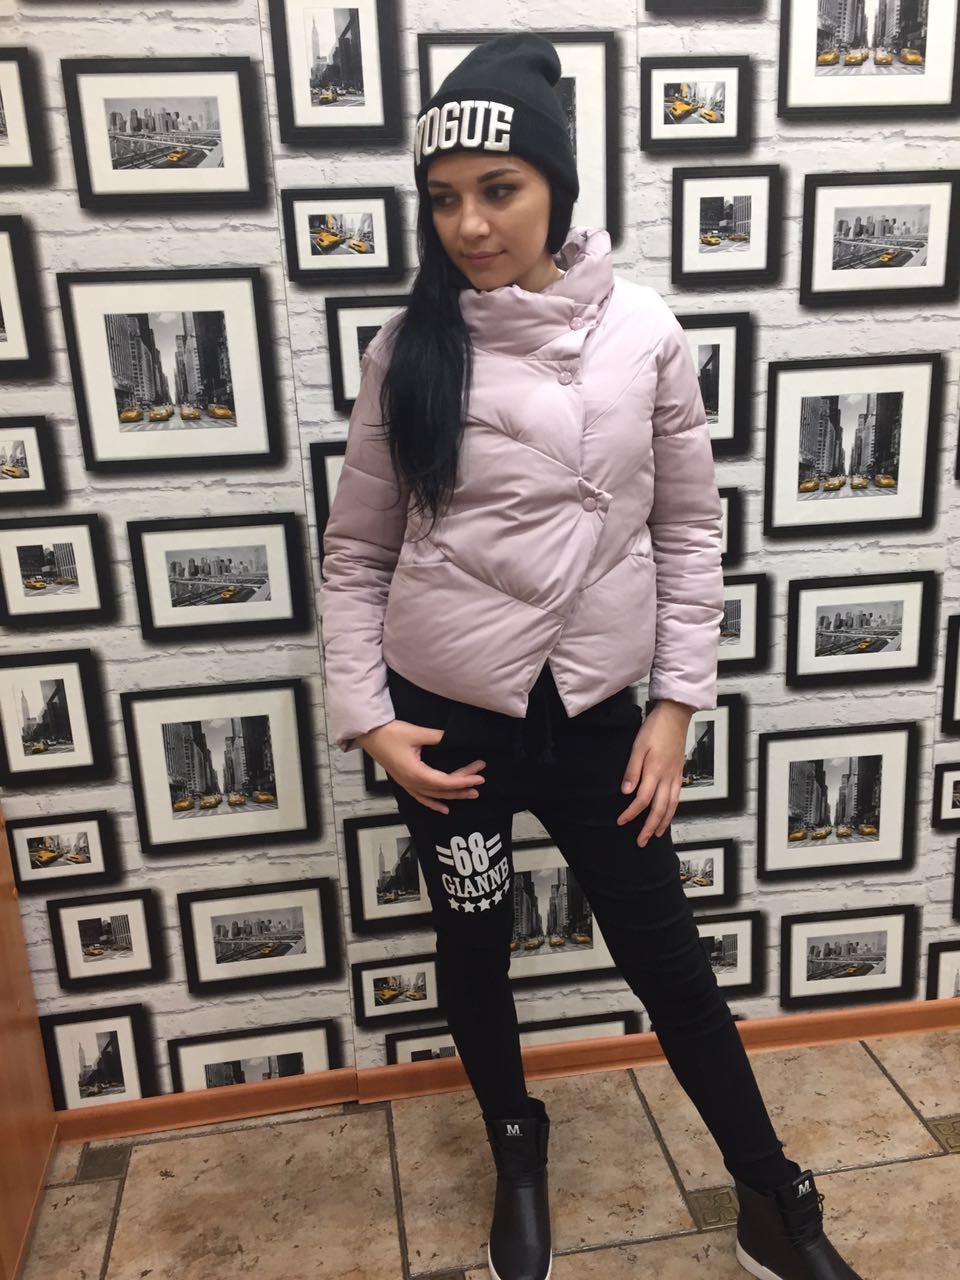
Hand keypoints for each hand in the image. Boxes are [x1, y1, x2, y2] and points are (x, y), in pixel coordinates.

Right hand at [358, 719, 485, 814]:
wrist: (369, 734)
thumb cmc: (389, 733)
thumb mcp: (416, 733)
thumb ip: (438, 737)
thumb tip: (455, 739)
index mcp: (415, 772)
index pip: (445, 782)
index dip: (463, 780)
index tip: (479, 777)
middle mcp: (411, 782)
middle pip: (442, 789)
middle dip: (462, 786)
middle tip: (480, 781)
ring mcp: (407, 784)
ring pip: (434, 795)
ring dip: (453, 795)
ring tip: (470, 794)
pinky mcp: (404, 781)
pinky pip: (421, 797)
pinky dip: (434, 804)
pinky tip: (444, 809)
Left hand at [616, 700, 693, 846]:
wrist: (675, 716)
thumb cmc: (655, 729)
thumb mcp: (638, 747)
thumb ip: (632, 770)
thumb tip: (626, 792)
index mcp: (655, 771)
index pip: (642, 800)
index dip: (631, 813)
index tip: (621, 821)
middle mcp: (667, 777)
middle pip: (659, 809)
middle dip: (649, 827)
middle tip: (640, 841)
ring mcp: (676, 776)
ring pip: (671, 806)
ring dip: (663, 823)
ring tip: (656, 835)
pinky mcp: (680, 773)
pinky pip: (677, 798)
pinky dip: (672, 810)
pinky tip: (668, 815)